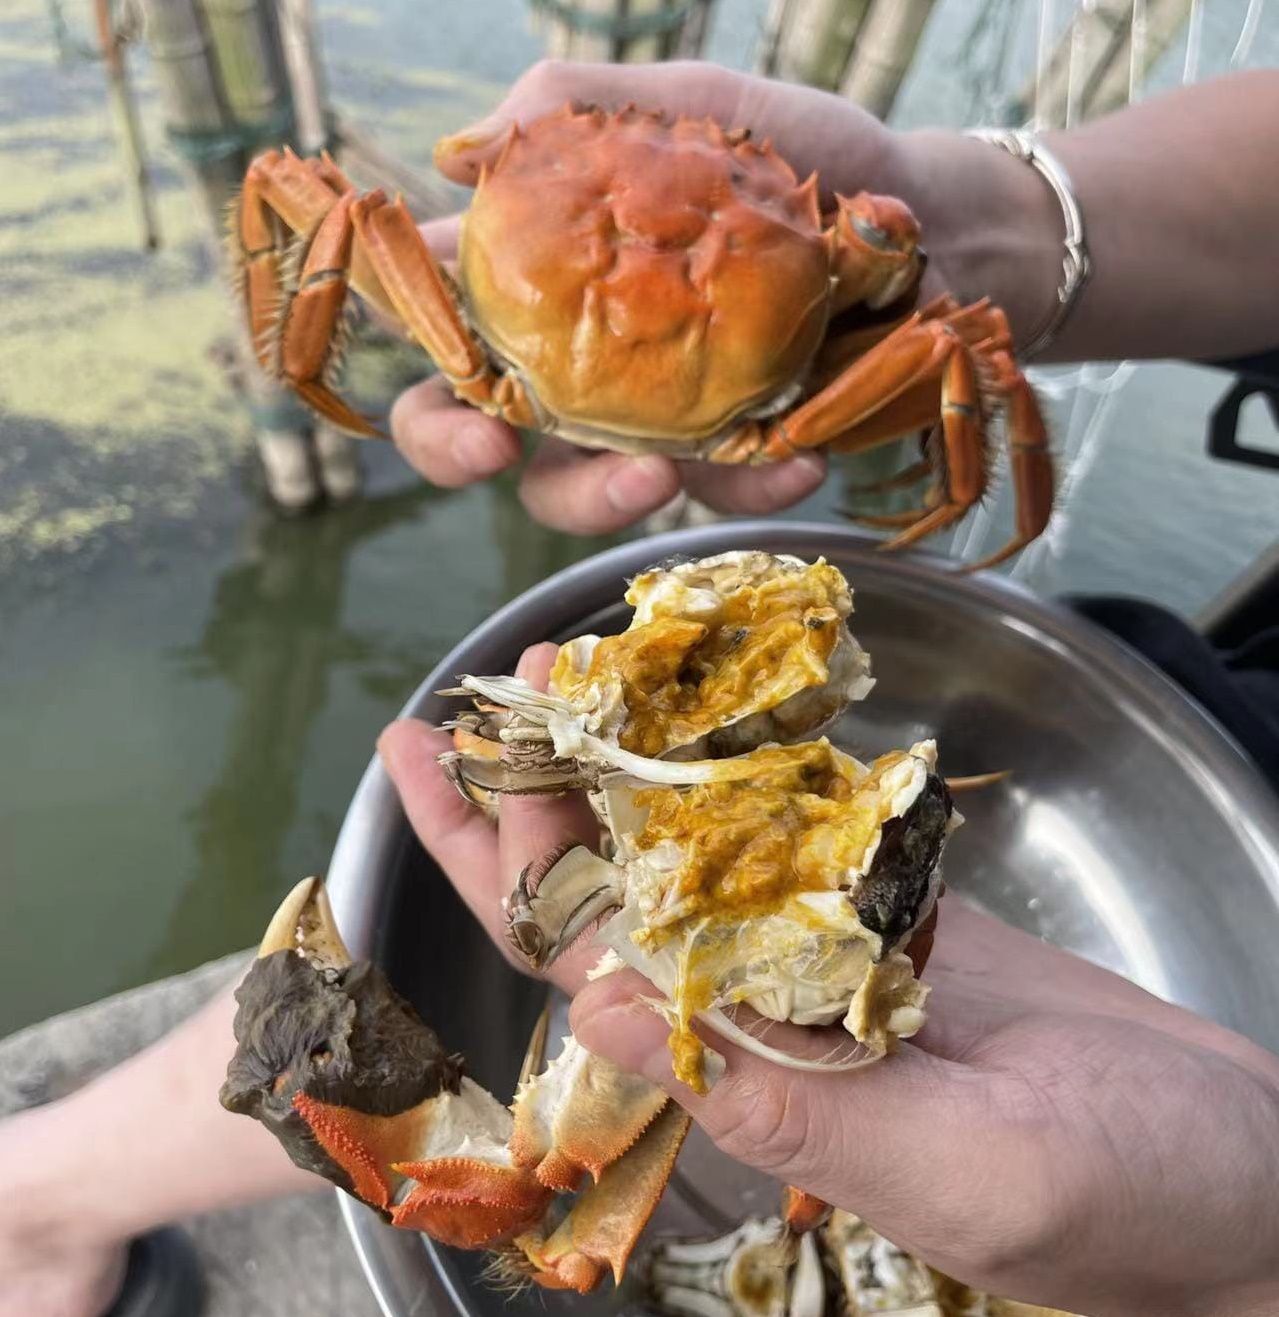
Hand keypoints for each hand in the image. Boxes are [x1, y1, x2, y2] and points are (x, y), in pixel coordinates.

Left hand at [378, 647, 1278, 1316]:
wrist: (1251, 1178)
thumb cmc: (1134, 1207)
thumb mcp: (968, 1167)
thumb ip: (791, 1106)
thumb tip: (614, 1006)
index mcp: (750, 1081)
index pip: (583, 960)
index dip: (501, 861)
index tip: (438, 763)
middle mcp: (767, 1012)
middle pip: (617, 889)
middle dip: (543, 789)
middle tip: (493, 687)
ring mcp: (833, 956)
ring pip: (702, 847)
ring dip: (635, 761)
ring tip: (581, 670)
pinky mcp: (905, 915)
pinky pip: (806, 831)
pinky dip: (753, 767)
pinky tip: (708, 714)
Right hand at [388, 59, 1056, 533]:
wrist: (919, 218)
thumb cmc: (791, 152)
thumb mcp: (682, 105)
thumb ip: (565, 114)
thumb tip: (454, 155)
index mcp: (544, 277)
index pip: (441, 329)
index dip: (421, 366)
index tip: (459, 390)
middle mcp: (578, 360)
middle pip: (478, 427)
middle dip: (458, 450)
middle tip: (493, 447)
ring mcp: (649, 416)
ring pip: (583, 485)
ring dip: (606, 493)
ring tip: (657, 473)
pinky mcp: (726, 451)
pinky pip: (719, 491)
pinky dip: (754, 486)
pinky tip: (798, 461)